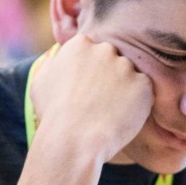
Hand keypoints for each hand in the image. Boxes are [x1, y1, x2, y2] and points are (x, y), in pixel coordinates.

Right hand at [30, 34, 153, 161]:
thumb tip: (57, 59)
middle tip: (100, 102)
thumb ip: (53, 64)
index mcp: (80, 44)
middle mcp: (104, 49)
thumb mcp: (40, 83)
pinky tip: (123, 117)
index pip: (92, 50)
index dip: (91, 72)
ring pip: (130, 75)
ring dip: (125, 89)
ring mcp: (126, 66)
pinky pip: (144, 91)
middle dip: (109, 76)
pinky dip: (138, 103)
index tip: (87, 89)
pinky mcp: (143, 84)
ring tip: (110, 113)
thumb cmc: (53, 116)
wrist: (74, 140)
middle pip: (113, 59)